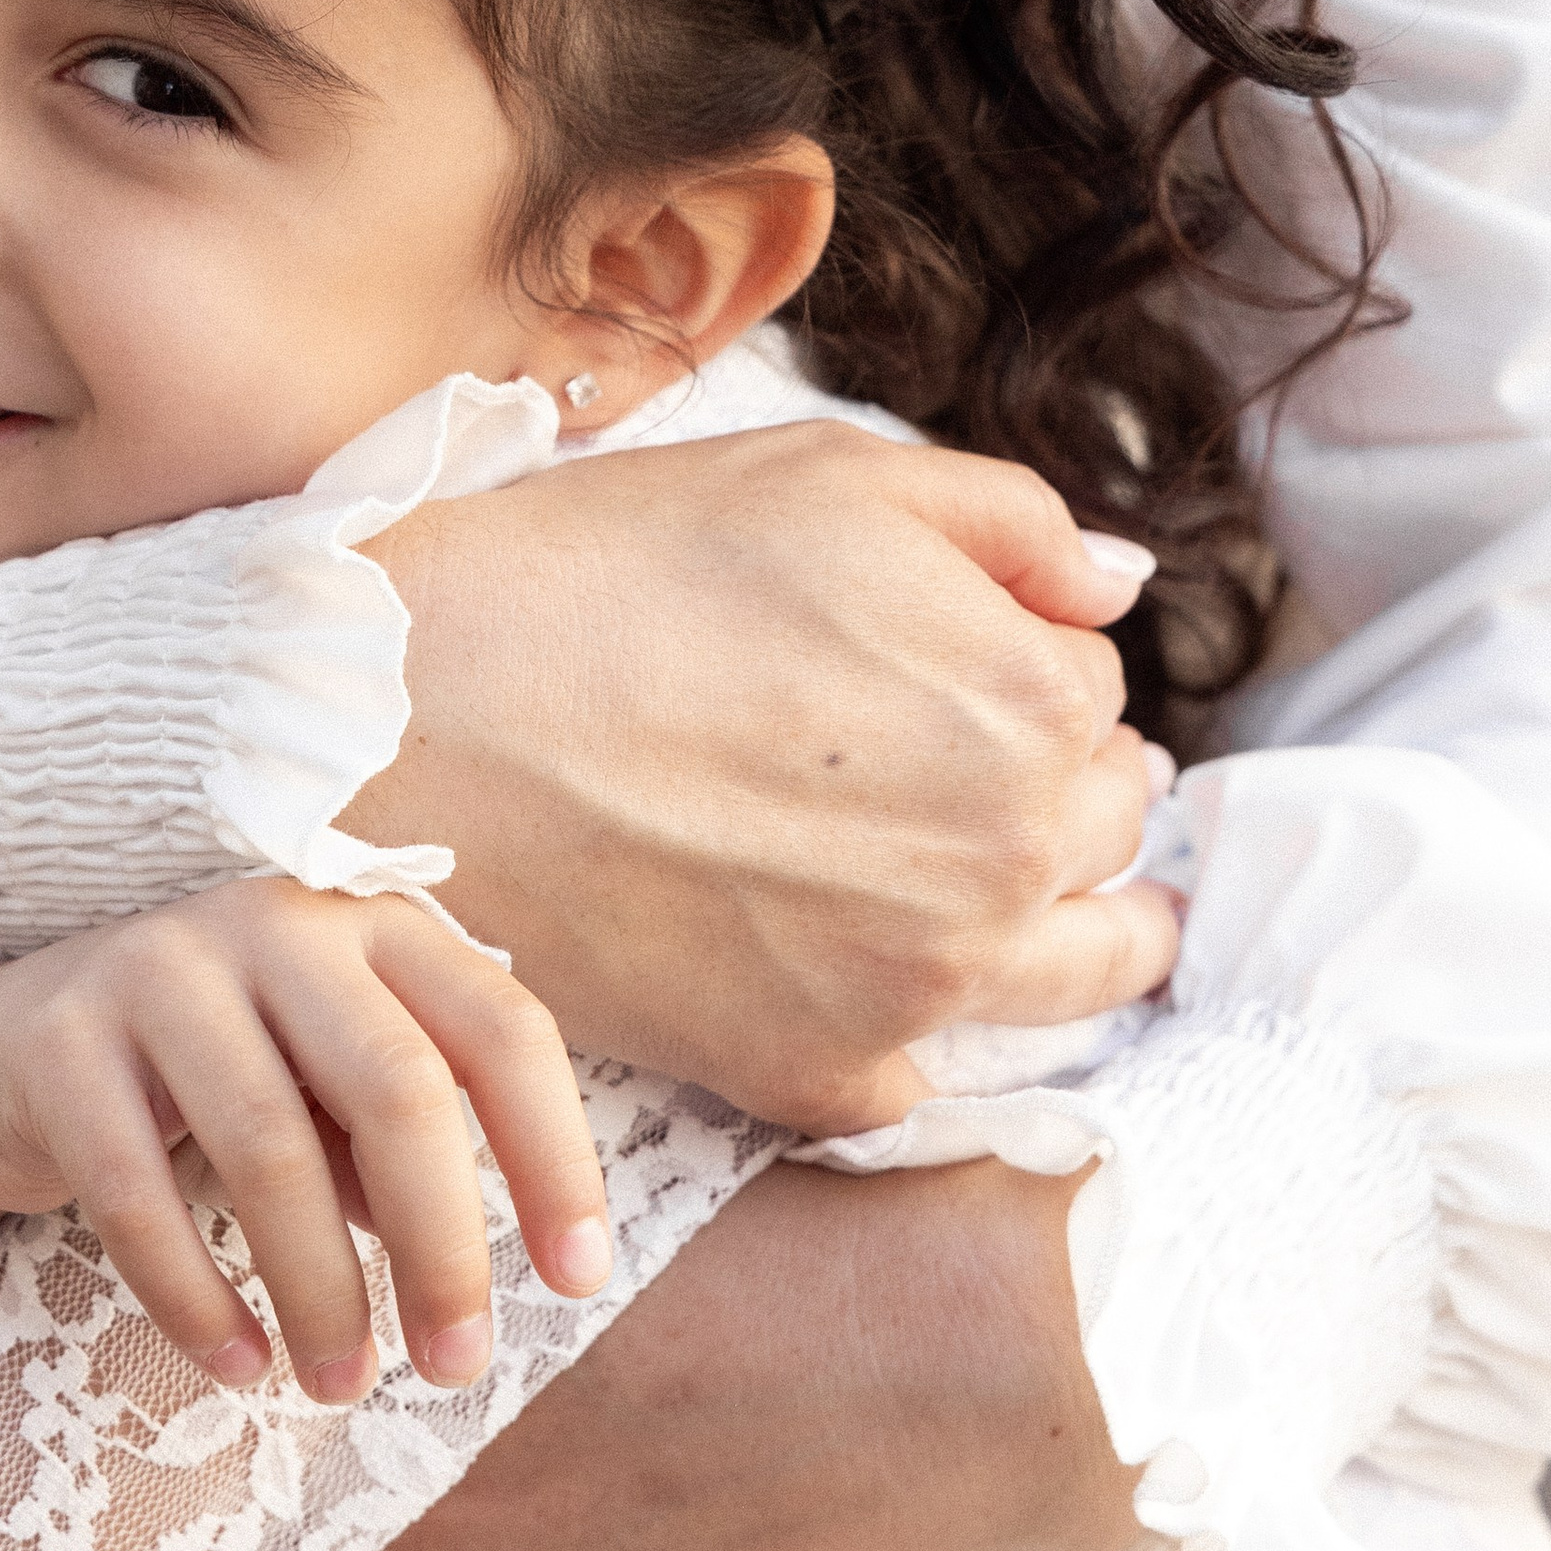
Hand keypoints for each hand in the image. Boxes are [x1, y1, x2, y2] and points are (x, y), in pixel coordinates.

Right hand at [0, 882, 610, 1401]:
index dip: (555, 1156)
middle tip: (459, 1367)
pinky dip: (195, 1297)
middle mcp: (273, 925)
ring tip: (344, 1385)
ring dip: (320, 1290)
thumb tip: (480, 1268)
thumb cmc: (211, 1081)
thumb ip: (402, 1147)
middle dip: (443, 1244)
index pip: (500, 1030)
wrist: (0, 1049)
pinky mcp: (60, 1039)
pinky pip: (136, 1191)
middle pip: (395, 1087)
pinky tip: (238, 1365)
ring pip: (269, 1146)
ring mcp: (158, 967)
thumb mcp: (325, 1094)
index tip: (580, 1280)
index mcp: (368, 927)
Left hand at [307, 1153, 1141, 1550]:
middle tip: (416, 1461)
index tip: (311, 1409)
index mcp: (428, 1467)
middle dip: (370, 1530)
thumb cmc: (782, 1265)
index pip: (288, 1494)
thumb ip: (444, 1308)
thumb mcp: (571, 1255)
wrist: (991, 1373)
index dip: (296, 1448)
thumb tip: (360, 1320)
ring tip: (562, 1501)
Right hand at [351, 420, 1175, 1129]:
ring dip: (1084, 930)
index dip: (1024, 662)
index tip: (952, 664)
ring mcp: (919, 983)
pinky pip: (924, 1076)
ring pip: (1073, 972)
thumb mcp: (827, 474)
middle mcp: (1006, 856)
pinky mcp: (822, 1072)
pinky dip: (916, 1033)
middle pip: (1104, 828)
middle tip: (990, 772)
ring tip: (1078, 915)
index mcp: (1028, 698)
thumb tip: (1118, 587)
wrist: (432, 716)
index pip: (1093, 691)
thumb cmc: (617, 571)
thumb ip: (1011, 521)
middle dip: (1068, 789)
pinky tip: (886, 989)